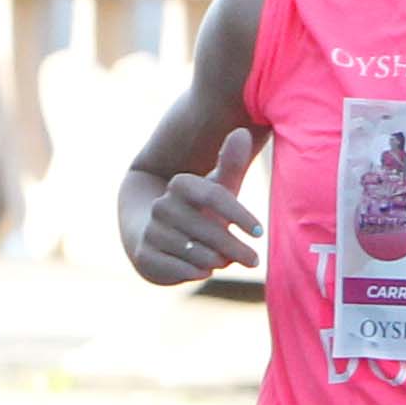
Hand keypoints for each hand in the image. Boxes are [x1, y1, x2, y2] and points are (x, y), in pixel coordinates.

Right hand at [132, 129, 261, 283]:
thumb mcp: (216, 188)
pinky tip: (204, 270)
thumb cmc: (197, 211)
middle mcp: (162, 205)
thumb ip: (230, 164)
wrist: (153, 236)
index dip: (239, 214)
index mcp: (181, 184)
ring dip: (218, 260)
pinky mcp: (145, 256)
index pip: (215, 196)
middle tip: (253, 259)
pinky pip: (182, 270)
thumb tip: (241, 131)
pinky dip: (199, 273)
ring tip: (224, 260)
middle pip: (211, 230)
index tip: (260, 232)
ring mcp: (151, 231)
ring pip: (199, 253)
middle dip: (236, 248)